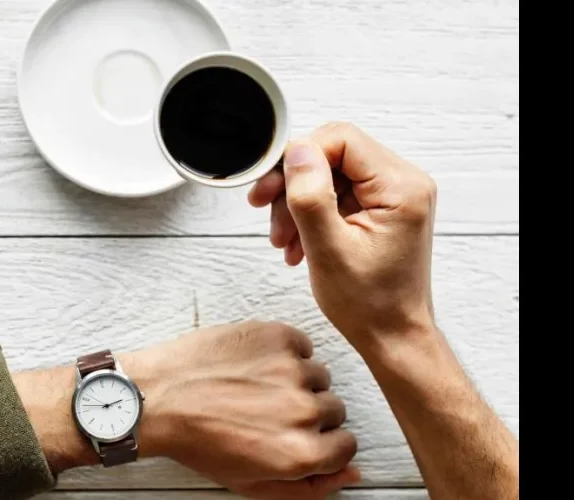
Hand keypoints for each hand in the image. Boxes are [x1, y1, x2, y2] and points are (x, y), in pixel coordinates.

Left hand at [14, 321, 359, 499]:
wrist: (157, 396)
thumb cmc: (196, 440)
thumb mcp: (251, 483)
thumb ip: (310, 487)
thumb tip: (354, 474)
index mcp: (301, 453)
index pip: (346, 446)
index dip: (321, 442)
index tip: (298, 435)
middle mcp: (303, 410)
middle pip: (334, 409)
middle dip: (308, 412)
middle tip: (268, 411)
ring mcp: (291, 369)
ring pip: (319, 375)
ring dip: (296, 380)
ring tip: (256, 386)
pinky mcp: (277, 336)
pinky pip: (301, 345)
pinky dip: (284, 352)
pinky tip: (253, 364)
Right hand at [248, 122, 437, 351]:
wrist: (392, 337)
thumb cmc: (370, 305)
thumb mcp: (328, 250)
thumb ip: (310, 195)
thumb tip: (297, 151)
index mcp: (401, 188)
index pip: (341, 140)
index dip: (299, 156)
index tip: (271, 185)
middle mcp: (404, 184)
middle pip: (333, 155)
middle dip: (294, 184)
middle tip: (264, 209)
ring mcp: (394, 197)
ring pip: (330, 175)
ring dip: (298, 203)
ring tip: (282, 240)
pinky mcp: (382, 209)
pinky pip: (337, 194)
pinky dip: (311, 214)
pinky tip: (297, 243)